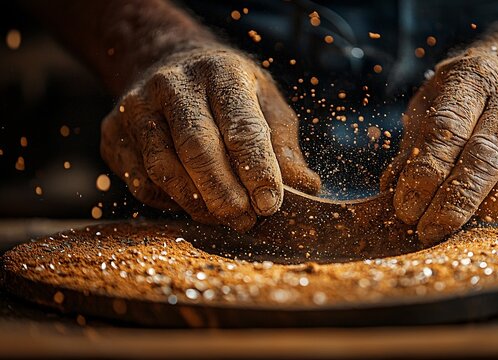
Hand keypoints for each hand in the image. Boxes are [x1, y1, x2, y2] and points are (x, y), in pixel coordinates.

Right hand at [101, 47, 320, 231]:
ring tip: (224, 218)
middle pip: (197, 150)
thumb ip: (283, 145)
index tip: (270, 204)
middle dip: (224, 194)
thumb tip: (306, 188)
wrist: (165, 62)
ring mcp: (136, 108)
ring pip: (163, 169)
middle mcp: (173, 85)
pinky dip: (170, 201)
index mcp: (221, 73)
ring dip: (197, 204)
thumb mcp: (264, 102)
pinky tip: (193, 202)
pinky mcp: (112, 132)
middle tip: (245, 221)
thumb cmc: (226, 90)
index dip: (258, 171)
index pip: (241, 127)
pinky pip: (141, 181)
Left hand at [381, 35, 497, 244]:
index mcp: (473, 76)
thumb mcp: (434, 100)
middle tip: (427, 231)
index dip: (424, 175)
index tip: (405, 209)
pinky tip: (491, 206)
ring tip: (457, 221)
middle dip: (451, 204)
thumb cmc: (473, 90)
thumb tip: (391, 190)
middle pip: (484, 159)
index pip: (446, 130)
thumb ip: (414, 143)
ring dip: (482, 210)